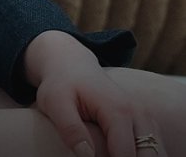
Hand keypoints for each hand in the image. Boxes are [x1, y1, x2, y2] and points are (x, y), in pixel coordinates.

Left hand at [24, 31, 165, 156]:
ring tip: (112, 153)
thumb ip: (70, 128)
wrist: (72, 64)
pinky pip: (156, 148)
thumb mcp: (55, 102)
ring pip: (157, 152)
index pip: (125, 154)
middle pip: (149, 155)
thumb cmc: (61, 85)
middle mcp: (137, 113)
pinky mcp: (146, 122)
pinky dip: (147, 154)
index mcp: (117, 110)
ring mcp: (145, 116)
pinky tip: (126, 153)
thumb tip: (86, 155)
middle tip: (105, 155)